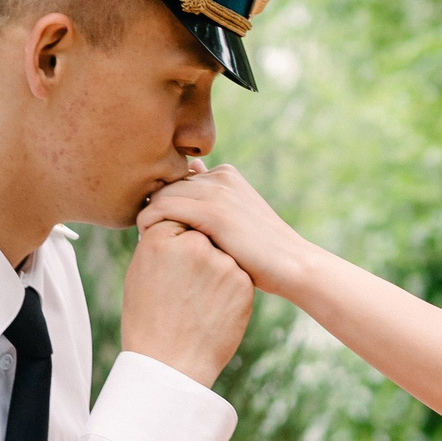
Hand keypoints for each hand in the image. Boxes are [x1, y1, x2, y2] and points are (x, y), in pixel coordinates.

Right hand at [120, 220, 252, 385]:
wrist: (170, 365)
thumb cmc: (148, 319)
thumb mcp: (140, 272)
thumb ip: (159, 240)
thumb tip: (176, 219)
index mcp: (161, 239)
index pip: (174, 217)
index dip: (173, 241)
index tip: (170, 265)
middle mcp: (194, 245)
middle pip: (201, 231)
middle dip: (196, 250)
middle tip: (184, 284)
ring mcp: (222, 263)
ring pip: (221, 251)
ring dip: (213, 268)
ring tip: (195, 300)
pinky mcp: (243, 282)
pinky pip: (237, 272)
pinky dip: (227, 287)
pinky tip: (211, 308)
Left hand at [137, 166, 314, 297]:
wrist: (293, 266)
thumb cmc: (262, 252)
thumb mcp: (236, 219)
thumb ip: (212, 203)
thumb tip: (189, 185)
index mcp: (226, 175)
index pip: (176, 179)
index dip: (164, 202)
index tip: (158, 226)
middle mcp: (221, 176)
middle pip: (165, 185)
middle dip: (153, 208)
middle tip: (148, 236)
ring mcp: (218, 192)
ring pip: (160, 194)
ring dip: (148, 217)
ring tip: (148, 241)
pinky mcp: (213, 212)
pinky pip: (162, 208)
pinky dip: (148, 223)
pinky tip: (149, 242)